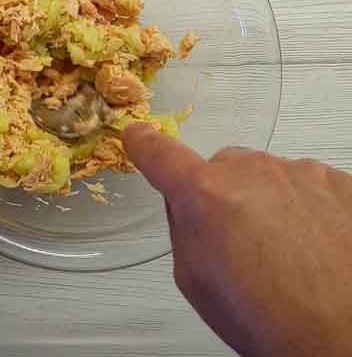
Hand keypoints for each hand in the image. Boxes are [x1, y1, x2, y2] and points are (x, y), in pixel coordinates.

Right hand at [123, 125, 351, 356]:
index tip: (138, 137)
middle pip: (222, 169)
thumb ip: (184, 229)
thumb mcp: (196, 280)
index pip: (161, 155)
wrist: (344, 332)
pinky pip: (307, 185)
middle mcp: (253, 173)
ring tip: (285, 253)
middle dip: (221, 195)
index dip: (145, 145)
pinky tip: (312, 247)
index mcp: (205, 196)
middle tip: (238, 242)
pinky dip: (305, 209)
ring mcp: (301, 173)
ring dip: (267, 203)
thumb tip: (188, 208)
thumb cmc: (271, 318)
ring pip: (267, 177)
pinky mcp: (340, 182)